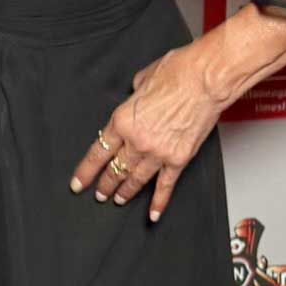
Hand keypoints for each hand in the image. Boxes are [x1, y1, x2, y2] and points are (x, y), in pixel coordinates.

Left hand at [69, 46, 223, 223]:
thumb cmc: (177, 72)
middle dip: (105, 184)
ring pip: (135, 180)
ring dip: (125, 192)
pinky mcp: (179, 159)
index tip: (78, 183)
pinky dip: (159, 202)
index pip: (98, 153)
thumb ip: (134, 97)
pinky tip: (153, 214)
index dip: (86, 171)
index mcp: (122, 120)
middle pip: (115, 169)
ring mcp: (158, 153)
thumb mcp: (142, 79)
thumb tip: (136, 100)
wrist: (206, 79)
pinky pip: (165, 186)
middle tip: (99, 194)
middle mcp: (137, 141)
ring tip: (119, 199)